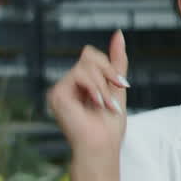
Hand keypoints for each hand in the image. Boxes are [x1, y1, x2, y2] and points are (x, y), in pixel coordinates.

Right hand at [47, 30, 131, 180]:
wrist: (102, 146)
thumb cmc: (109, 125)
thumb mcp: (117, 87)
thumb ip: (116, 61)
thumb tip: (118, 33)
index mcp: (81, 83)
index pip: (93, 55)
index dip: (110, 66)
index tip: (123, 84)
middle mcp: (68, 84)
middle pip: (90, 55)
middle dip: (108, 73)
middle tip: (113, 96)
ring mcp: (61, 88)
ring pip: (86, 64)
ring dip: (103, 84)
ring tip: (105, 105)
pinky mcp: (57, 94)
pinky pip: (80, 74)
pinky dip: (95, 88)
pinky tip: (96, 103)